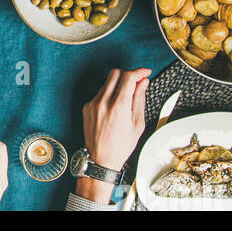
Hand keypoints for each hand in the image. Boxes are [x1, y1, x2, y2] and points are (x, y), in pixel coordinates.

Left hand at [77, 68, 149, 203]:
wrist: (100, 159)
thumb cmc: (120, 146)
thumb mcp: (137, 124)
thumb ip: (139, 99)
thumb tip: (142, 83)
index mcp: (118, 106)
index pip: (128, 77)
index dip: (139, 72)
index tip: (145, 73)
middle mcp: (103, 102)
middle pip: (115, 73)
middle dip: (128, 74)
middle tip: (136, 81)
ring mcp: (92, 104)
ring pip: (107, 82)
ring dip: (118, 84)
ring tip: (126, 97)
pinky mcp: (86, 107)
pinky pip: (99, 93)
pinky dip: (109, 94)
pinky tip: (115, 106)